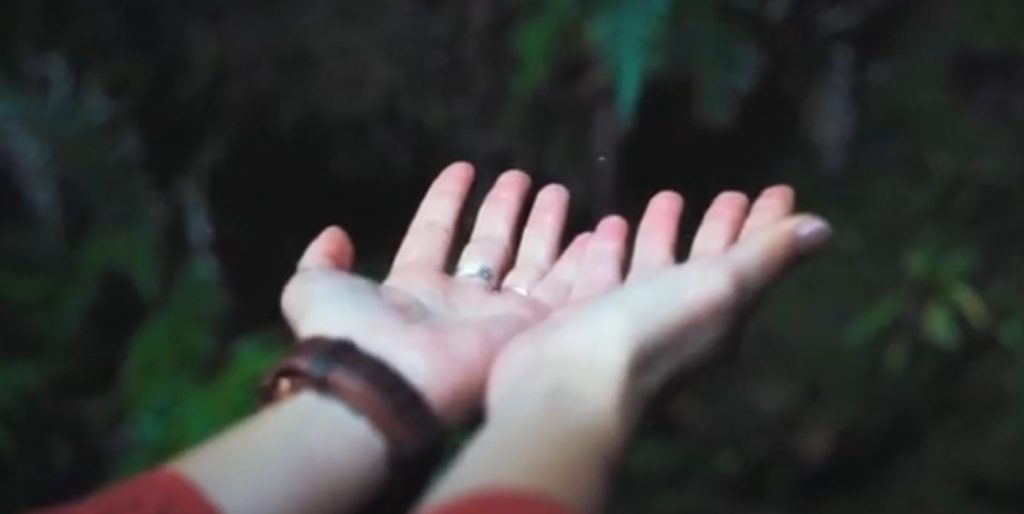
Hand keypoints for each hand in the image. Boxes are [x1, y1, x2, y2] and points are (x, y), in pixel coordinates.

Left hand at [280, 162, 592, 422]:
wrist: (385, 382)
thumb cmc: (350, 332)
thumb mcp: (313, 287)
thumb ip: (322, 259)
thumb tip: (334, 234)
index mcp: (412, 287)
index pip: (436, 233)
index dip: (448, 200)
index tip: (464, 167)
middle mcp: (458, 301)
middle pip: (490, 246)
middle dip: (506, 210)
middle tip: (523, 176)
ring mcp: (495, 317)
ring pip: (529, 264)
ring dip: (545, 228)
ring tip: (559, 191)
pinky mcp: (528, 330)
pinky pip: (564, 290)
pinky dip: (583, 262)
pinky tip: (598, 231)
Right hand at [486, 186, 831, 425]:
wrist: (563, 385)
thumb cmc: (648, 333)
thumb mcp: (719, 288)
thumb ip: (765, 256)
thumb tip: (823, 228)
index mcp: (716, 319)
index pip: (751, 263)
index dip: (767, 227)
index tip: (779, 190)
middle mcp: (674, 324)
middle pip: (705, 267)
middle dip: (718, 230)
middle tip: (730, 194)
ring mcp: (624, 324)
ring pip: (650, 269)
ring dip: (660, 235)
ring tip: (664, 197)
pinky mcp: (580, 321)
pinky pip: (600, 275)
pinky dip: (607, 251)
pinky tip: (598, 229)